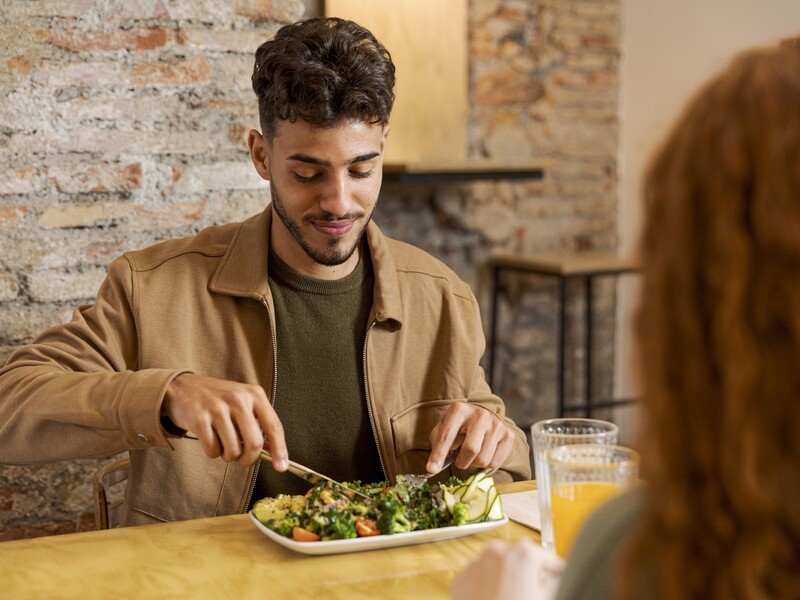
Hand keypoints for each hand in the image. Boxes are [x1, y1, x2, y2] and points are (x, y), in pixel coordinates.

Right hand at [162, 373, 287, 469]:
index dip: (280, 450)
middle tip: (242, 459)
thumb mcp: (242, 402)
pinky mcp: (200, 419)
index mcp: (254, 394)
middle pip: (254, 443)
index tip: (281, 467)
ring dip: (228, 456)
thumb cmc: (217, 399)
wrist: (183, 387)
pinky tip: (210, 440)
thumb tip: (272, 451)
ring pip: (233, 450)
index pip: (274, 426)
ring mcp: (218, 408)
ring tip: (223, 444)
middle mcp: (238, 399)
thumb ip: (258, 423)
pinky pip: (213, 450)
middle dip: (248, 459)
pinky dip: (213, 452)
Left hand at [427, 402, 514, 472]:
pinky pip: (495, 463)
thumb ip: (437, 444)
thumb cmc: (458, 426)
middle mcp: (480, 414)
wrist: (483, 417)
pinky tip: (483, 455)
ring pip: (483, 460)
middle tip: (459, 460)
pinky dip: (485, 466)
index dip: (438, 455)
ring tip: (472, 455)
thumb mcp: (444, 428)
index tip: (431, 469)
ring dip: (473, 464)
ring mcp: (496, 424)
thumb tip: (433, 468)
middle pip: (470, 449)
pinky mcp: (508, 435)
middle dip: (461, 462)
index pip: (447, 436)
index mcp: (460, 410)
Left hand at [450, 540, 564, 599]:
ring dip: (504, 580)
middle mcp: (497, 552)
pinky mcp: (461, 581)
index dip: (554, 571)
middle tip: (531, 594)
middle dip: (526, 574)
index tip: (557, 577)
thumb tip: (553, 580)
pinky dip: (486, 589)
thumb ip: (553, 584)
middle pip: (519, 559)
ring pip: (496, 568)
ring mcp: (476, 564)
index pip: (547, 559)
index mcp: (524, 554)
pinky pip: (478, 580)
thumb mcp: (545, 599)